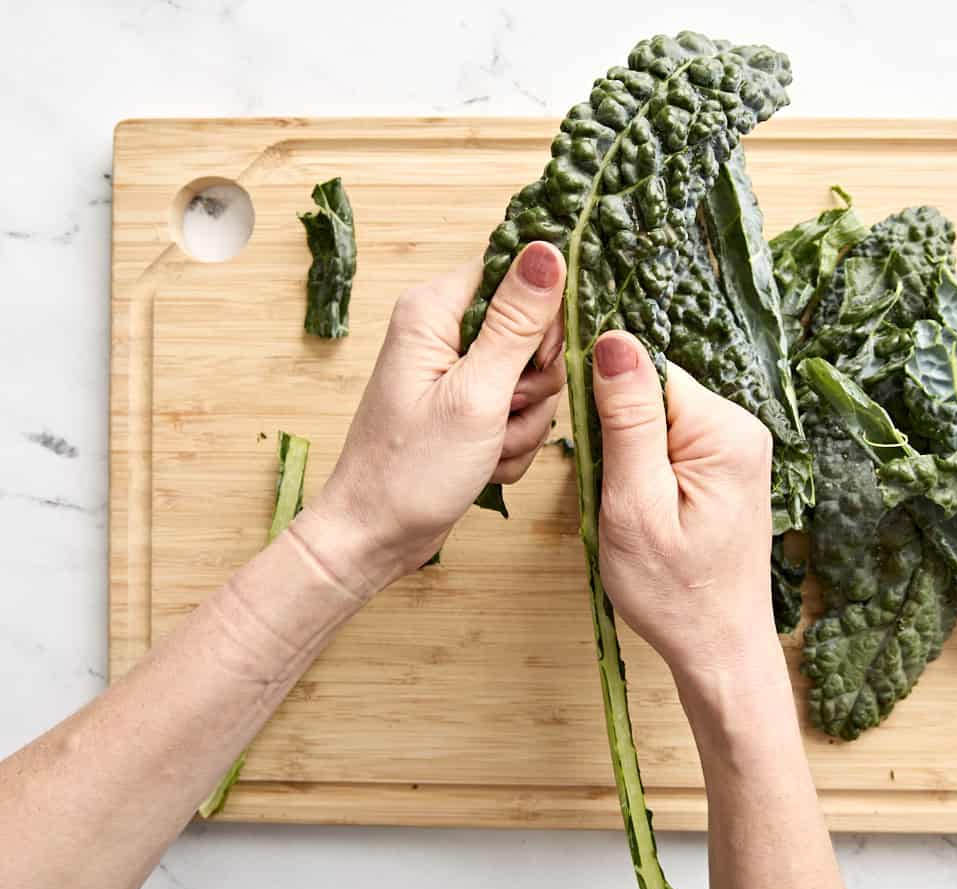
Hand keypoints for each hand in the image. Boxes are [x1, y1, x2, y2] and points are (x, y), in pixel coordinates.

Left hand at [297, 242, 566, 597]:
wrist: (375, 536)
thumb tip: (549, 251)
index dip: (541, 316)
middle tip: (502, 412)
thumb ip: (518, 322)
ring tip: (486, 446)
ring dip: (523, 422)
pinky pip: (520, 412)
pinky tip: (483, 462)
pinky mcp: (467, 406)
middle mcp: (443, 331)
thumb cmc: (410, 472)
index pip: (516, 272)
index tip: (532, 360)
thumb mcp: (476, 394)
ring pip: (533, 378)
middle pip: (533, 330)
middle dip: (533, 383)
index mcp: (434, 310)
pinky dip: (511, 442)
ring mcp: (456, 372)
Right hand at [591, 331, 776, 680]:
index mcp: (725, 430)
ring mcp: (738, 447)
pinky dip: (645, 471)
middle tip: (614, 494)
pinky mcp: (727, 467)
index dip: (608, 405)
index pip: (647, 372)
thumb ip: (627, 420)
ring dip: (630, 458)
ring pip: (656, 419)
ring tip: (632, 510)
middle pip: (652, 393)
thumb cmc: (674, 592)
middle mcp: (742, 427)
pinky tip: (648, 511)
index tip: (599, 456)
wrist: (718, 648)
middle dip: (619, 436)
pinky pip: (670, 443)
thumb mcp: (635, 504)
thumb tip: (615, 340)